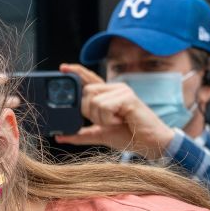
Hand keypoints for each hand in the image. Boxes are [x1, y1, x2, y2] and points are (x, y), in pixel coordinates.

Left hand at [54, 63, 174, 159]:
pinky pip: (104, 106)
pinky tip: (121, 121)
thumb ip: (80, 134)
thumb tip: (59, 137)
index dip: (76, 72)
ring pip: (93, 101)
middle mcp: (115, 89)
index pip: (89, 79)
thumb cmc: (128, 136)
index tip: (63, 67)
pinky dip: (108, 119)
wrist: (150, 143)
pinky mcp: (128, 97)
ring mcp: (122, 91)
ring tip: (116, 121)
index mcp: (108, 94)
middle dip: (89, 112)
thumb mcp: (99, 134)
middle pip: (86, 92)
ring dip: (100, 118)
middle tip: (105, 121)